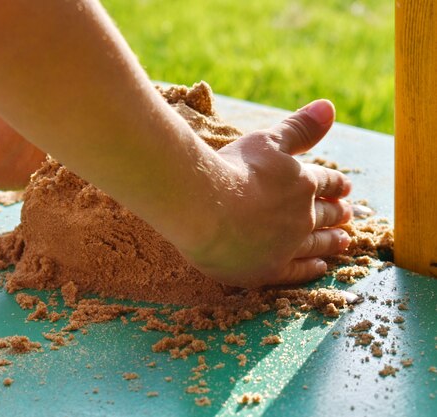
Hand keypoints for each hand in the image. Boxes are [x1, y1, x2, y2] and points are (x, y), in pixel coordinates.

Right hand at [183, 99, 351, 287]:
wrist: (203, 207)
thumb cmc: (232, 170)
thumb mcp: (268, 141)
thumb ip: (299, 128)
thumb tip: (328, 107)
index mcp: (302, 183)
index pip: (326, 183)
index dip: (337, 185)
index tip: (345, 188)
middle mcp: (301, 216)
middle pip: (326, 214)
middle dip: (339, 213)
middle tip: (349, 214)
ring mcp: (287, 245)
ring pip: (317, 244)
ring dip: (332, 241)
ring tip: (344, 240)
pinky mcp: (269, 269)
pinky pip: (297, 272)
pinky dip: (311, 269)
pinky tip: (319, 267)